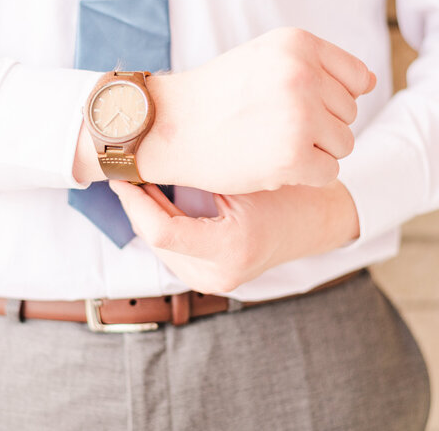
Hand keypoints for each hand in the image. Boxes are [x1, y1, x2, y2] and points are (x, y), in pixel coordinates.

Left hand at [109, 179, 360, 293]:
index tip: (121, 176)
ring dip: (147, 213)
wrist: (318, 222)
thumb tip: (145, 156)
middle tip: (126, 169)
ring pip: (160, 247)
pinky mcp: (212, 280)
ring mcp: (215, 283)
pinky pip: (173, 252)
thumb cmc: (289, 192)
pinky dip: (163, 224)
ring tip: (141, 179)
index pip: (162, 231)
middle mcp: (220, 275)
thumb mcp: (246, 176)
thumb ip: (199, 174)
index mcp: (231, 248)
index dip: (134, 202)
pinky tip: (159, 198)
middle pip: (155, 239)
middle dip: (136, 204)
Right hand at [135, 27, 375, 193]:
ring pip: (344, 144)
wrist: (169, 126)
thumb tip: (371, 82)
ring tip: (271, 143)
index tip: (293, 106)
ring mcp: (299, 117)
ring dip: (314, 151)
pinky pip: (329, 172)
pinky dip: (305, 176)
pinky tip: (272, 164)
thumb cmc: (217, 94)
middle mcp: (302, 75)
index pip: (357, 78)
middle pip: (350, 114)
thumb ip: (316, 64)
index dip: (329, 98)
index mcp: (298, 44)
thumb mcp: (264, 57)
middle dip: (319, 126)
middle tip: (271, 126)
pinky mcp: (292, 156)